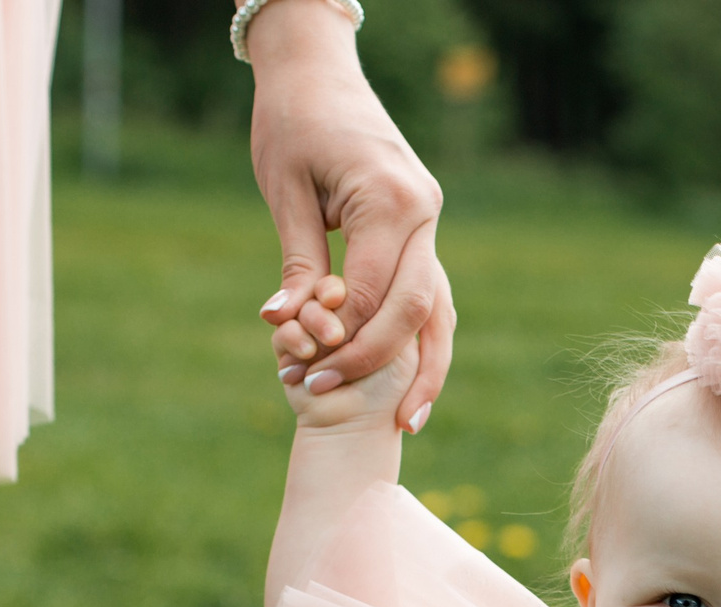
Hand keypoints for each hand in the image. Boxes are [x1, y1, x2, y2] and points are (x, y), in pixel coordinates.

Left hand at [246, 0, 454, 431]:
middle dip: (376, 362)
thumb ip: (296, 262)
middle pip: (414, 309)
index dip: (339, 339)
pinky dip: (423, 340)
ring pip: (438, 309)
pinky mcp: (423, 227)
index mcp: (390, 200)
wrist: (320, 70)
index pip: (371, 292)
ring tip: (408, 422)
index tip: (300, 372)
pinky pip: (431, 294)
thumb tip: (282, 324)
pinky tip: (412, 384)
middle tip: (326, 396)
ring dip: (425, 368)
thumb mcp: (284, 189)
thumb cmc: (293, 121)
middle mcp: (424, 213)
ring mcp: (430, 221)